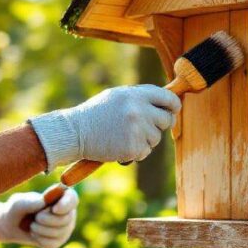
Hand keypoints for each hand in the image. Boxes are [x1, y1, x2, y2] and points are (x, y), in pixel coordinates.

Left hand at [0, 188, 77, 247]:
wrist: (12, 226)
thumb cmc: (17, 209)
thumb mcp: (19, 203)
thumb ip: (30, 201)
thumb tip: (44, 202)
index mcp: (60, 197)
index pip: (72, 198)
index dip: (66, 204)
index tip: (54, 209)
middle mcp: (67, 212)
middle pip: (66, 219)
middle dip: (47, 220)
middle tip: (35, 218)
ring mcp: (65, 228)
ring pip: (59, 233)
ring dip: (40, 230)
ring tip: (32, 225)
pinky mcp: (59, 241)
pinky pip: (52, 243)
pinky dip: (39, 239)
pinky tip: (35, 234)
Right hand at [27, 85, 180, 170]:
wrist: (74, 132)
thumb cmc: (95, 114)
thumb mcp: (117, 97)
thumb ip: (140, 98)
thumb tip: (165, 103)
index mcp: (136, 95)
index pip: (168, 98)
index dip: (173, 106)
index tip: (172, 111)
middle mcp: (139, 110)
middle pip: (166, 120)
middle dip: (159, 125)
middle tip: (143, 128)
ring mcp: (137, 130)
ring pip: (156, 138)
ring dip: (145, 140)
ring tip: (124, 136)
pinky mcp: (133, 147)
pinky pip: (145, 152)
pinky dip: (135, 152)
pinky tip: (119, 146)